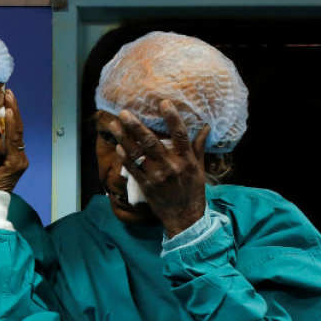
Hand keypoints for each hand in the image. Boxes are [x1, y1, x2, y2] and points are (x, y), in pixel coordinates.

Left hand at [0, 89, 27, 191]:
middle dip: (12, 109)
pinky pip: (12, 141)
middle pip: (16, 128)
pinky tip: (7, 113)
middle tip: (6, 91)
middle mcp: (18, 156)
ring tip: (8, 97)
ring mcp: (18, 160)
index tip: (3, 98)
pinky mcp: (15, 164)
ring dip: (13, 112)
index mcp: (11, 156)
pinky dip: (11, 126)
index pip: (11, 131)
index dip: (8, 114)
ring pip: (16, 131)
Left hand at [107, 102, 209, 237]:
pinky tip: (118, 146)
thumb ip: (199, 148)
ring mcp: (157, 176)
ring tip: (114, 125)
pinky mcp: (146, 186)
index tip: (163, 102)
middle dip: (136, 126)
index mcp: (186, 160)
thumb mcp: (199, 169)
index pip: (180, 134)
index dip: (172, 117)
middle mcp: (171, 166)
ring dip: (124, 139)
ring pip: (138, 154)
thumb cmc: (193, 191)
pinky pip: (133, 169)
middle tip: (124, 112)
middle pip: (152, 142)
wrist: (185, 218)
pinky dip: (125, 158)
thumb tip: (206, 128)